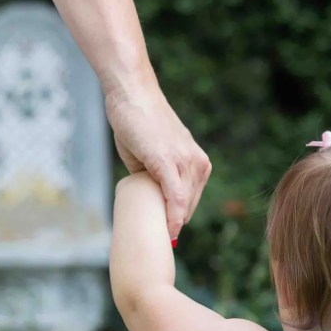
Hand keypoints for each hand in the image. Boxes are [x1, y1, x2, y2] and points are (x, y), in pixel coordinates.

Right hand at [105, 84, 211, 239]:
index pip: (191, 202)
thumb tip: (154, 202)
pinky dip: (172, 217)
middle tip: (157, 237)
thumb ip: (158, 179)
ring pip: (183, 207)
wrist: (132, 94)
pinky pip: (176, 198)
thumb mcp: (153, 157)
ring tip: (156, 235)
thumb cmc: (138, 123)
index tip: (167, 236)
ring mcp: (186, 163)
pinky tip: (168, 231)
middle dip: (174, 223)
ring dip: (171, 224)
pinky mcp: (169, 162)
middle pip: (188, 208)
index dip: (178, 219)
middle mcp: (198, 164)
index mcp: (198, 164)